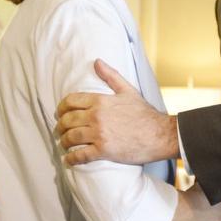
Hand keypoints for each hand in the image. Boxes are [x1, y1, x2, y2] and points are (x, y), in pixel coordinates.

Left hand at [57, 60, 178, 164]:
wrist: (160, 135)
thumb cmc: (145, 114)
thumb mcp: (128, 91)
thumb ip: (111, 76)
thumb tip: (97, 61)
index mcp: (100, 101)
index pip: (71, 101)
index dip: (61, 108)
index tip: (60, 113)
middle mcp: (96, 116)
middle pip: (67, 120)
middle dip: (60, 126)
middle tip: (60, 130)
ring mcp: (99, 134)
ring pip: (70, 137)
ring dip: (63, 141)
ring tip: (64, 144)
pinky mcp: (104, 151)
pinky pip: (80, 155)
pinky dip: (71, 158)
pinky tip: (68, 159)